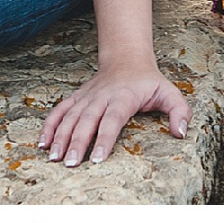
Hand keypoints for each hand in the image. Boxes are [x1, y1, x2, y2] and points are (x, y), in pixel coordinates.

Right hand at [39, 63, 190, 166]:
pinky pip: (60, 111)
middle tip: (70, 164)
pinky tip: (43, 144)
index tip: (97, 159)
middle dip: (77, 142)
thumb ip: (180, 112)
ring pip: (70, 117)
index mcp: (124, 97)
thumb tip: (181, 133)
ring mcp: (87, 97)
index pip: (112, 119)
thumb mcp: (170, 93)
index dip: (105, 139)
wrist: (127, 59)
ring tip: (54, 158)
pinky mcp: (77, 98)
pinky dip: (50, 126)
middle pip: (87, 120)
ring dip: (60, 137)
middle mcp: (102, 97)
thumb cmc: (149, 82)